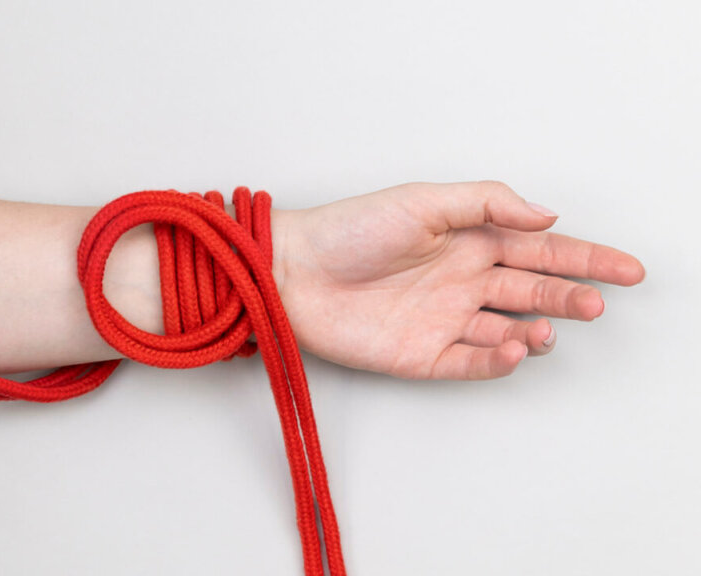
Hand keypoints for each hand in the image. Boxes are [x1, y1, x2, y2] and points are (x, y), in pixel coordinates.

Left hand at [274, 181, 645, 379]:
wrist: (292, 271)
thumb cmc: (350, 229)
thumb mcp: (423, 200)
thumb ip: (487, 204)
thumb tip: (546, 214)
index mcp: (467, 241)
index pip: (539, 251)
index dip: (585, 259)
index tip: (626, 269)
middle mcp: (461, 281)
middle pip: (533, 292)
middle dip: (571, 297)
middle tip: (598, 302)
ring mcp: (443, 319)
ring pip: (508, 330)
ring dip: (537, 330)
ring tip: (550, 327)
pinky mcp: (421, 354)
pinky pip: (470, 361)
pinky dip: (497, 359)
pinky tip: (514, 347)